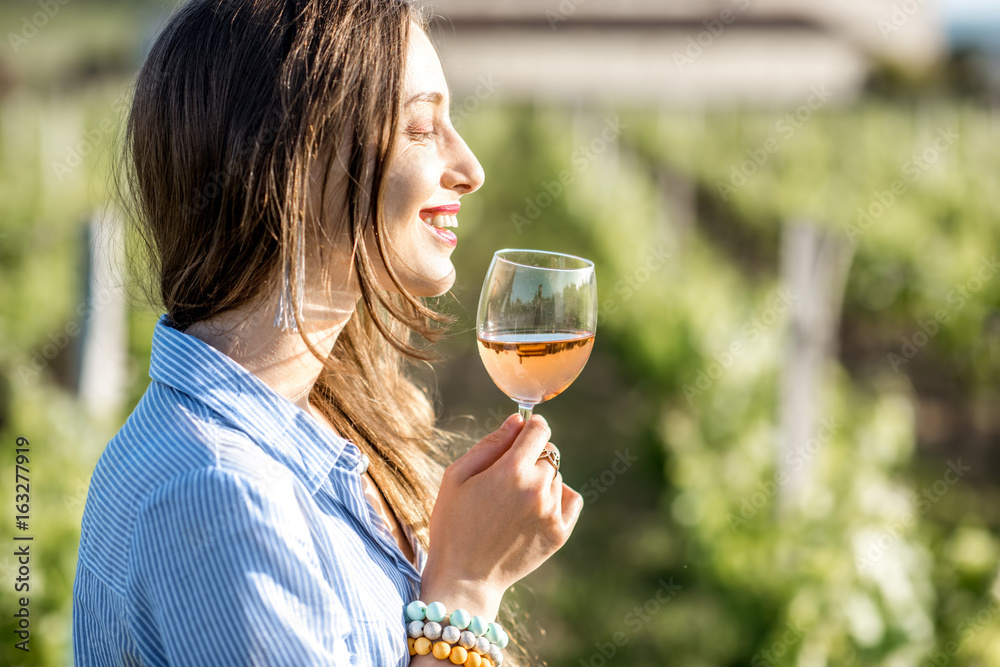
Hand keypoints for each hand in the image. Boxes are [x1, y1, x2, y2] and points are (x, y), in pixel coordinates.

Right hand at [419, 414, 583, 619]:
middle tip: (506, 478)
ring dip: (540, 480)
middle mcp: (537, 489)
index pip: (540, 430)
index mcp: (511, 470)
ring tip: (512, 502)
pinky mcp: (559, 533)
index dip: (530, 428)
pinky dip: (558, 497)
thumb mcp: (457, 476)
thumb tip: (518, 420)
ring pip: (556, 477)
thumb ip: (490, 444)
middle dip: (531, 456)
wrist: (464, 578)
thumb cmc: (453, 523)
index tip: (521, 435)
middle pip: (549, 453)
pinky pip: (571, 499)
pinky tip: (535, 508)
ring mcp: (551, 513)